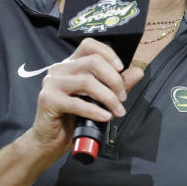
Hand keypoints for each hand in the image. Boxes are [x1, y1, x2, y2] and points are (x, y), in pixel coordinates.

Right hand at [29, 38, 143, 157]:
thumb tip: (138, 72)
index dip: (108, 54)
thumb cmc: (73, 118)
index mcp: (71, 64)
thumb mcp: (99, 99)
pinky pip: (77, 103)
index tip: (121, 69)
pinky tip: (105, 117)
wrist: (51, 140)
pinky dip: (95, 110)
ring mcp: (52, 83)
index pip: (89, 45)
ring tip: (117, 111)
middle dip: (114, 80)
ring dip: (108, 97)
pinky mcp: (48, 99)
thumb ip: (116, 85)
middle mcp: (59, 69)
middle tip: (122, 97)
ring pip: (87, 82)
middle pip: (93, 62)